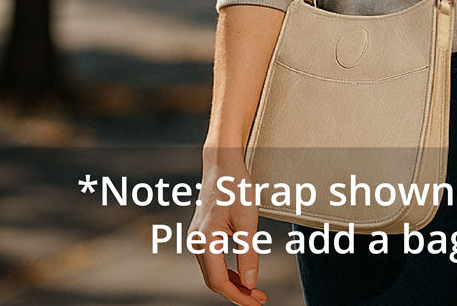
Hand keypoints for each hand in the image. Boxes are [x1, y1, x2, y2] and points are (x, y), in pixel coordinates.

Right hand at [190, 156, 266, 304]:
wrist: (223, 165)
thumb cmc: (237, 187)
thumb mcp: (248, 219)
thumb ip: (248, 252)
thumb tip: (250, 283)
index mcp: (205, 240)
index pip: (219, 281)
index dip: (238, 295)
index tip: (256, 302)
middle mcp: (196, 242)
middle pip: (214, 280)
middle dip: (236, 293)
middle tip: (259, 299)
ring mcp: (197, 238)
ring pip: (212, 272)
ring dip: (232, 283)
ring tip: (254, 290)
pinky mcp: (202, 234)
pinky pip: (212, 261)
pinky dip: (227, 271)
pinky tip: (242, 275)